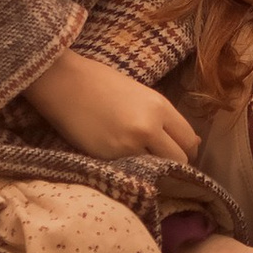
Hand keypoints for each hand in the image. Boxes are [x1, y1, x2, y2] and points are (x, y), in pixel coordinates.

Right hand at [23, 44, 199, 165]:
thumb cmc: (100, 82)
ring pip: (159, 171)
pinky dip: (132, 170)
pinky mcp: (109, 158)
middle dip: (175, 163)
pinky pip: (133, 171)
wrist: (63, 83)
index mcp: (159, 106)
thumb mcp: (140, 94)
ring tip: (142, 161)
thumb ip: (161, 117)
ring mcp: (128, 146)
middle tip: (162, 160)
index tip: (177, 150)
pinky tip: (124, 161)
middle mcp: (149, 128)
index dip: (186, 148)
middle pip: (180, 159)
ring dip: (155, 170)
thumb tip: (186, 140)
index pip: (189, 140)